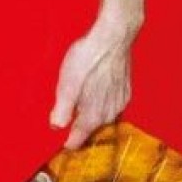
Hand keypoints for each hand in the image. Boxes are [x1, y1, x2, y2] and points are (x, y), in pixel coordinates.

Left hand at [49, 0, 145, 148]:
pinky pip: (111, 104)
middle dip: (79, 127)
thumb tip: (56, 127)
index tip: (61, 144)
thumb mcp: (67, 84)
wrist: (113, 38)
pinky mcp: (125, 90)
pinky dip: (101, 102)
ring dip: (90, 114)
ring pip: (102, 116)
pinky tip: (94, 91)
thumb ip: (61, 109)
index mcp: (94, 115)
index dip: (68, 142)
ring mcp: (120, 102)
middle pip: (91, 129)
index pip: (79, 139)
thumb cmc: (88, 59)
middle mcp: (110, 113)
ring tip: (79, 105)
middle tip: (66, 121)